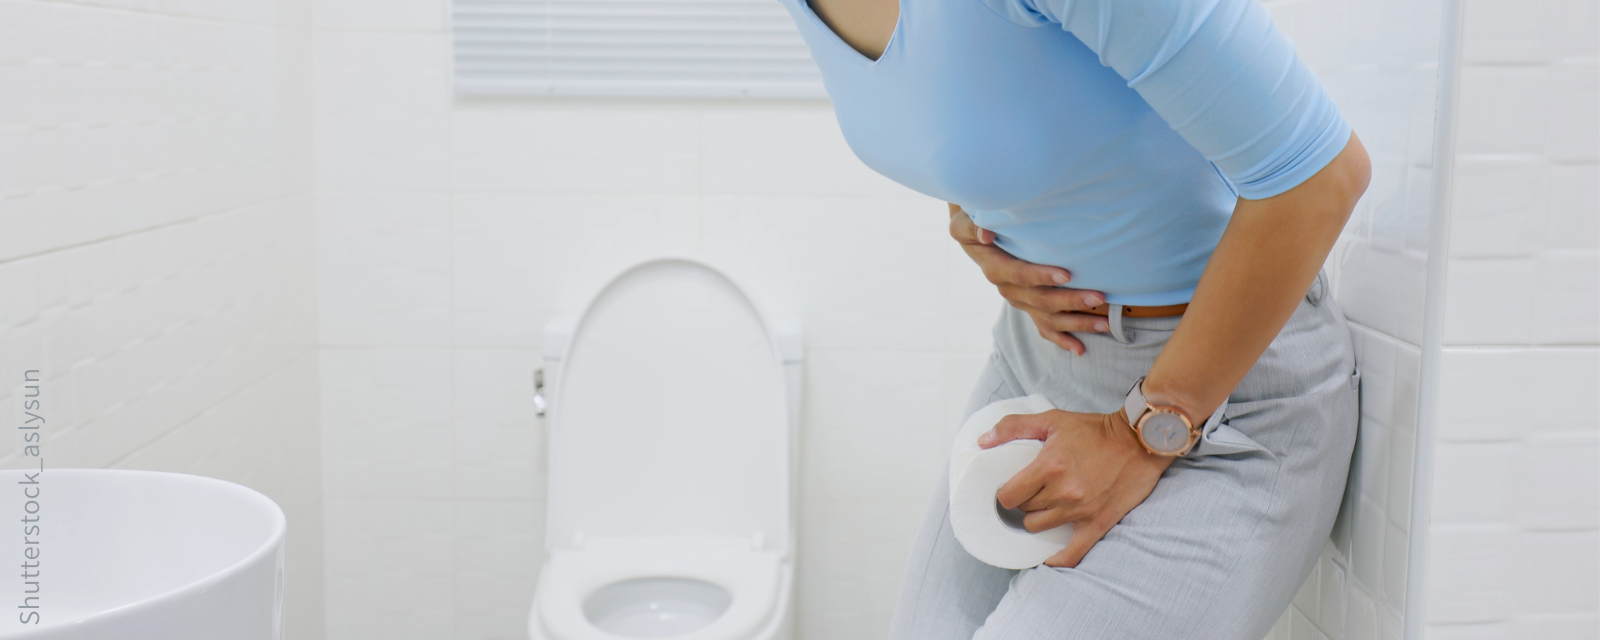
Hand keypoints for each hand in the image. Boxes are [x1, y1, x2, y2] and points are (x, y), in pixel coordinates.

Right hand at [949, 204, 1108, 354]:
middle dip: (1071, 300)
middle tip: (1098, 296)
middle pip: (1041, 300)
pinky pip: (1044, 328)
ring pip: (1048, 318)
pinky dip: (1062, 340)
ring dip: (1077, 323)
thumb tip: (986, 233)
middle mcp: (1008, 290)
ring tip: (1104, 323)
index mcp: (995, 269)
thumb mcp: (964, 223)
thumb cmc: (975, 226)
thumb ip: (972, 227)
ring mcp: (1020, 302)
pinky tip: (1080, 349)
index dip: (1041, 276)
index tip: (1067, 275)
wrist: (977, 240)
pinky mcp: (1028, 307)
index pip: (1020, 275)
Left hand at [978, 408, 1171, 567]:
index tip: (1010, 487)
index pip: (1008, 496)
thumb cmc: (1095, 430)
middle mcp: (1063, 492)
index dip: (1005, 493)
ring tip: (1043, 507)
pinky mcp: (1098, 523)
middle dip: (1023, 502)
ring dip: (1037, 519)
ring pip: (1040, 528)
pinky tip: (1048, 557)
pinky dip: (1057, 559)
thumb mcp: (1053, 419)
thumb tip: (982, 441)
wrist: (1139, 442)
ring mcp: (1081, 511)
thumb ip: (1014, 426)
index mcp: (1049, 467)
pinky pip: (1072, 553)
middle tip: (1030, 492)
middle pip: (1024, 511)